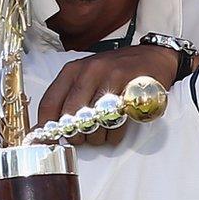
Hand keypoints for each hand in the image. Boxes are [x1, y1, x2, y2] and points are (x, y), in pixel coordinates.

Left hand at [35, 45, 184, 146]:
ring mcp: (112, 79)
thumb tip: (45, 127)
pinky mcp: (131, 90)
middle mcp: (90, 71)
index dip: (45, 127)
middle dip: (74, 134)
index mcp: (73, 70)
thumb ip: (66, 96)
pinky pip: (115, 125)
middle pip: (71, 116)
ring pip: (92, 123)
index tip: (47, 141)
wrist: (153, 58)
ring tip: (100, 132)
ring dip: (94, 137)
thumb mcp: (86, 75)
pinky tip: (115, 130)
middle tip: (82, 137)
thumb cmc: (115, 71)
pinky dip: (113, 136)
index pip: (50, 102)